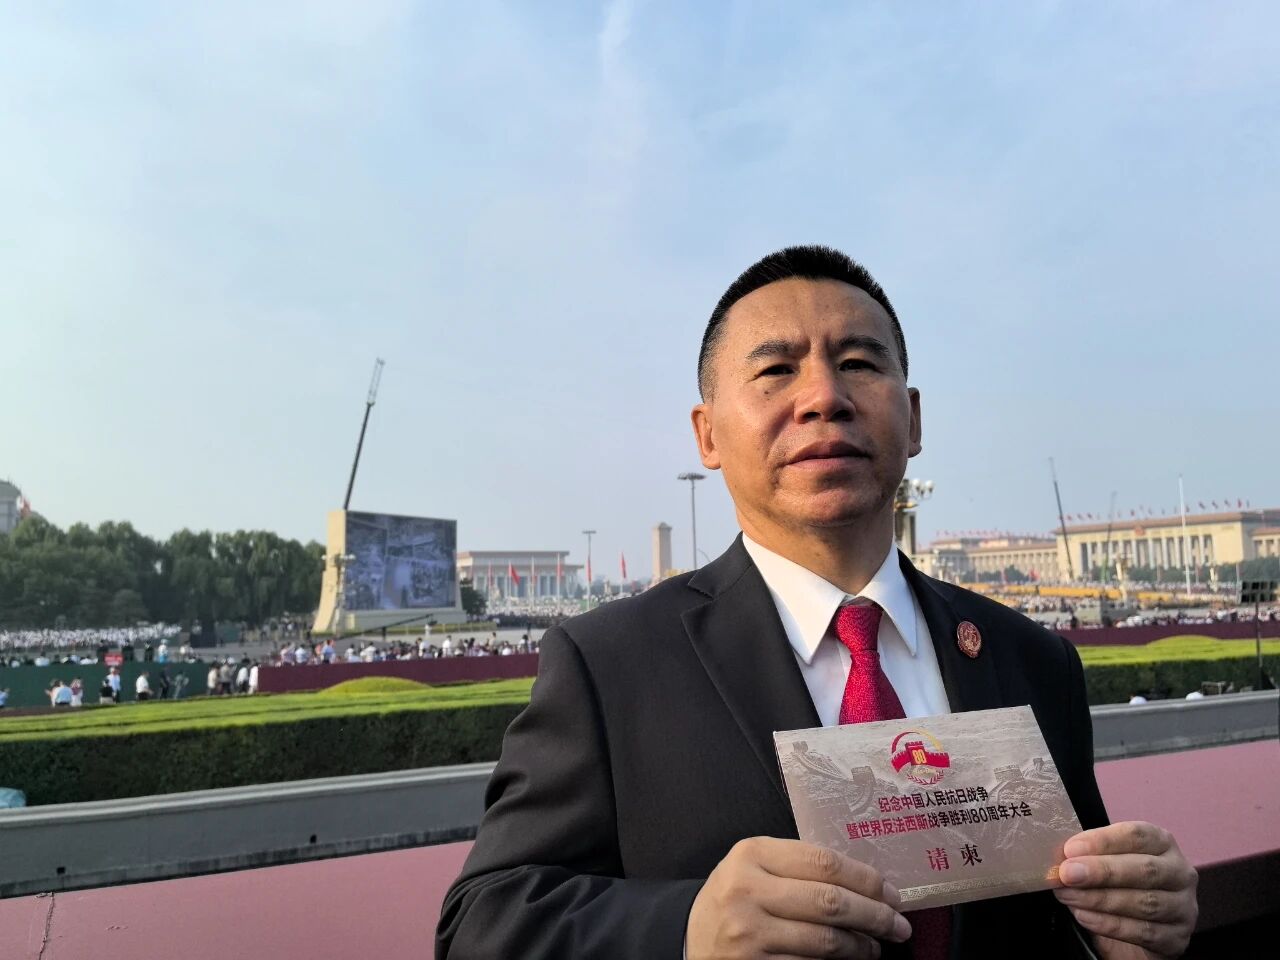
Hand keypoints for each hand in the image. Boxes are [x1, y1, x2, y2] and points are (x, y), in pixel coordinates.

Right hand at [686, 836, 910, 958]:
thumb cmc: (735, 896)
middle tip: (899, 923)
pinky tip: (852, 959)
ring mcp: (750, 933)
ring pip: (825, 940)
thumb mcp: (755, 866)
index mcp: (752, 854)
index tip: (891, 891)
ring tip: (879, 945)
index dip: (866, 879)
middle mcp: (748, 890)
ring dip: (863, 945)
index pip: (823, 862)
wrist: (689, 937)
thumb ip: (797, 865)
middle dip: (874, 914)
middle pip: (830, 901)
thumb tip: (865, 882)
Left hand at [1053, 821, 1197, 958]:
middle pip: (1144, 869)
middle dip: (1102, 871)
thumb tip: (1062, 857)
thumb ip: (1090, 856)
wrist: (1136, 933)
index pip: (1137, 835)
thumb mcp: (1107, 863)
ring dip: (1100, 900)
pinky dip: (1111, 925)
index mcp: (1162, 843)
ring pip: (1145, 902)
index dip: (1103, 840)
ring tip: (1069, 896)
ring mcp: (1183, 907)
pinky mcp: (1177, 938)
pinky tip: (1085, 917)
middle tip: (1068, 874)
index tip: (1071, 849)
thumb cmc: (1120, 885)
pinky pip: (1144, 932)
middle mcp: (1180, 873)